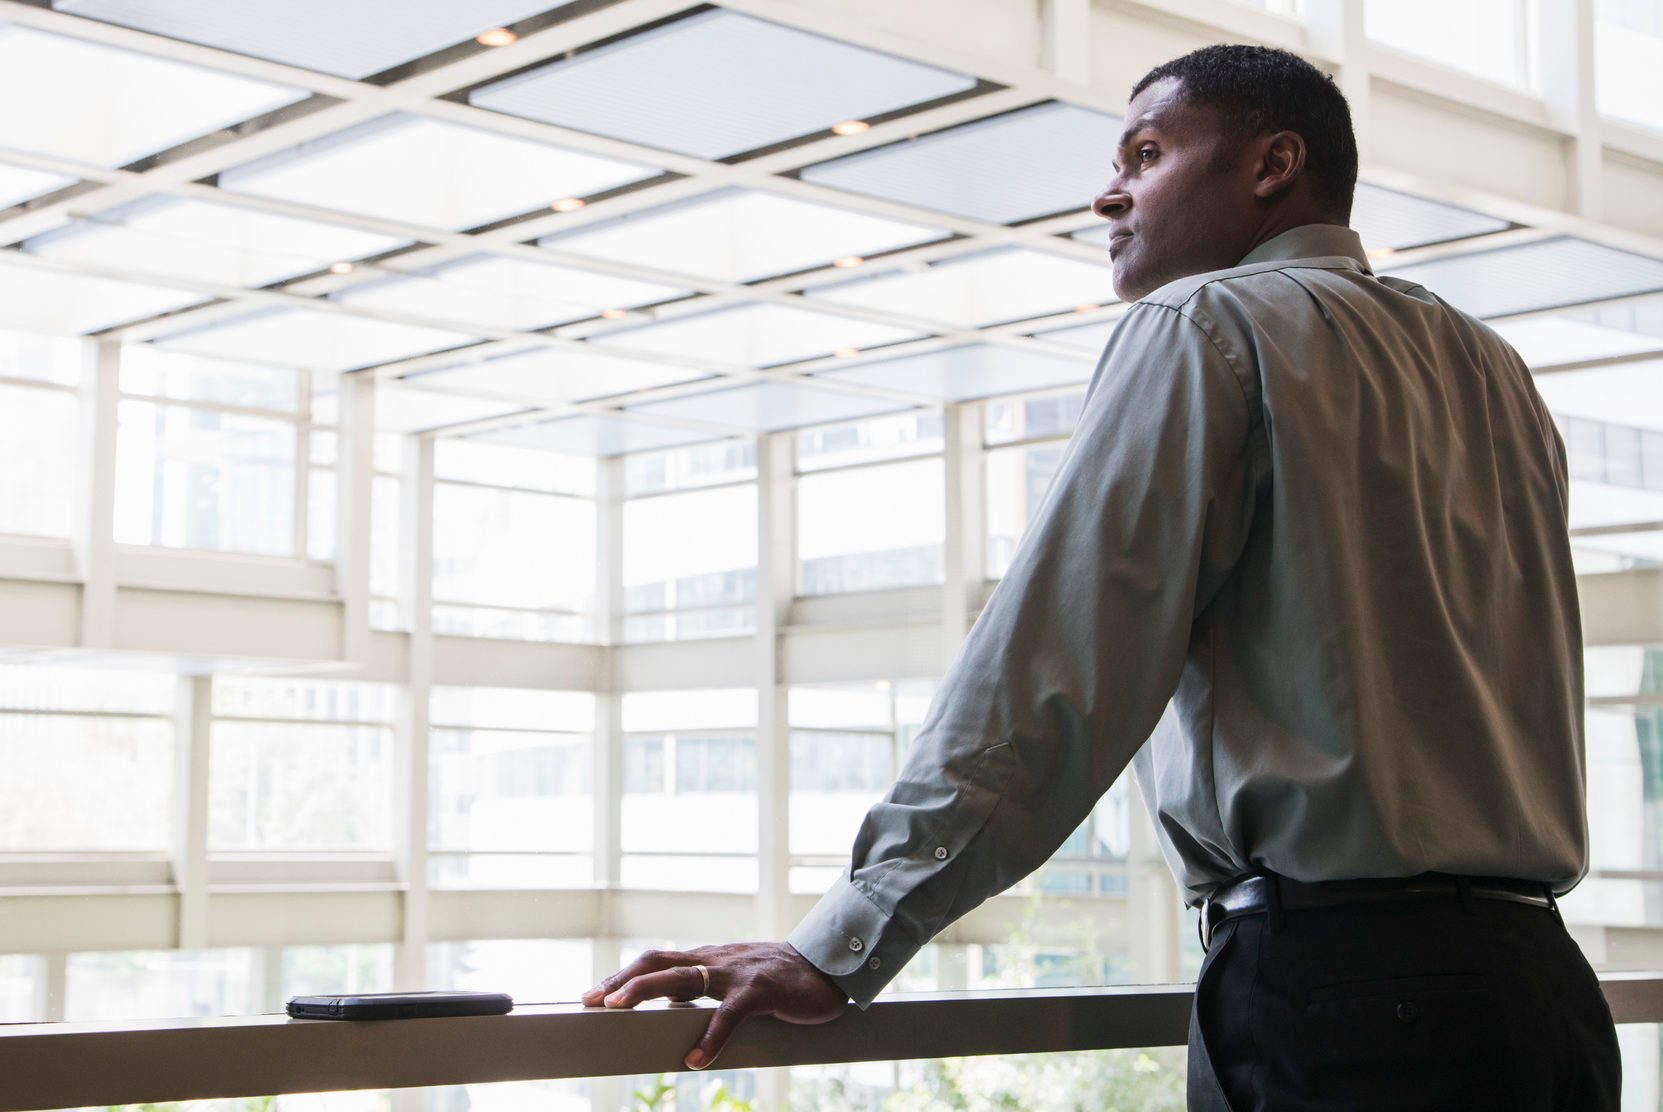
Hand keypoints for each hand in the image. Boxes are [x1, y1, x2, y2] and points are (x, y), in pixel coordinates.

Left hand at [582, 941, 847, 1069]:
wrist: (828, 969)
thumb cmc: (779, 980)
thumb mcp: (735, 983)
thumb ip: (705, 991)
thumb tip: (671, 1005)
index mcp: (708, 960)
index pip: (657, 961)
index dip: (623, 975)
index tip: (592, 993)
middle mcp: (715, 961)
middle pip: (658, 963)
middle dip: (621, 980)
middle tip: (591, 1000)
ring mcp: (736, 973)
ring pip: (682, 978)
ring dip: (645, 992)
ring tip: (618, 1011)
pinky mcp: (761, 991)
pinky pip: (730, 1014)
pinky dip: (710, 1038)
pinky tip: (697, 1060)